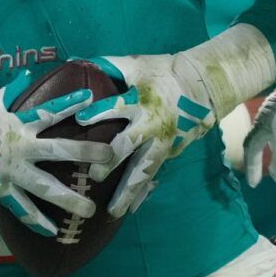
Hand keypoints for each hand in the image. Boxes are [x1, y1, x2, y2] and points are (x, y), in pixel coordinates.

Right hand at [0, 72, 115, 237]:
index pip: (49, 112)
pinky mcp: (1, 191)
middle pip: (59, 150)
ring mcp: (11, 172)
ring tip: (90, 210)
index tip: (91, 99)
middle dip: (86, 152)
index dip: (70, 104)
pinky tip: (55, 232)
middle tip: (110, 156)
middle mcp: (20, 149)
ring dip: (69, 200)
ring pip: (45, 188)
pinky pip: (22, 209)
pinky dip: (37, 222)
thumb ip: (12, 91)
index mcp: (18, 124)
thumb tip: (28, 74)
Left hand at [82, 53, 220, 216]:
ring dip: (129, 192)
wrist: (202, 87)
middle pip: (130, 145)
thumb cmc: (163, 73)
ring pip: (145, 171)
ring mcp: (162, 143)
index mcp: (141, 101)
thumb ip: (108, 66)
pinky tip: (131, 210)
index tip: (82, 119)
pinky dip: (143, 194)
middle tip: (94, 176)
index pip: (118, 106)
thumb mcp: (138, 65)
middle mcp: (151, 125)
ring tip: (114, 213)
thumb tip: (73, 63)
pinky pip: (154, 176)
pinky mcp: (169, 153)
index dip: (100, 111)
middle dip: (112, 160)